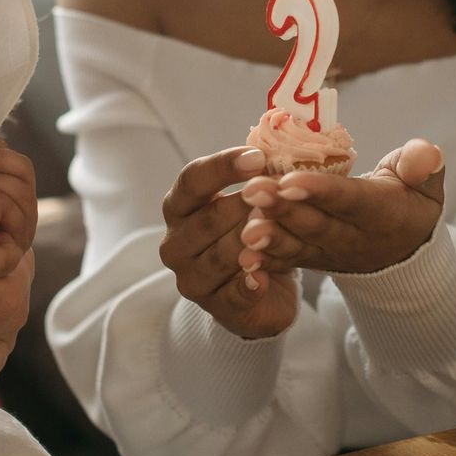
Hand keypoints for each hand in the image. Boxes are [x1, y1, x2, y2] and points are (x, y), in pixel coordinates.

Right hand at [159, 147, 299, 339]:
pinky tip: (264, 277)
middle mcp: (175, 243)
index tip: (260, 157)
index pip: (192, 180)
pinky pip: (232, 295)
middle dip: (248, 204)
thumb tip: (280, 148)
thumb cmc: (250, 230)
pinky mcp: (213, 307)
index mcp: (178, 207)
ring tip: (278, 228)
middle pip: (209, 218)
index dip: (224, 167)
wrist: (260, 288)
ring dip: (252, 241)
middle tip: (281, 194)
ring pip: (223, 255)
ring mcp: (190, 278)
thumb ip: (255, 178)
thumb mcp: (249, 200)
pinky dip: (249, 285)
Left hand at [237, 139, 445, 284]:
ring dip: (270, 237)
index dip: (321, 192)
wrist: (402, 253)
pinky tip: (241, 254)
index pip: (350, 201)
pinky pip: (286, 261)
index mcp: (382, 214)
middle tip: (253, 191)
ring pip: (297, 245)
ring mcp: (329, 253)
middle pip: (316, 225)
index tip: (291, 180)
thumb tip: (426, 152)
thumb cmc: (410, 204)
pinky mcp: (310, 259)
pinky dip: (264, 259)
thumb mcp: (426, 185)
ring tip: (244, 227)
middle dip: (284, 209)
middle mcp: (353, 238)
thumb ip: (423, 166)